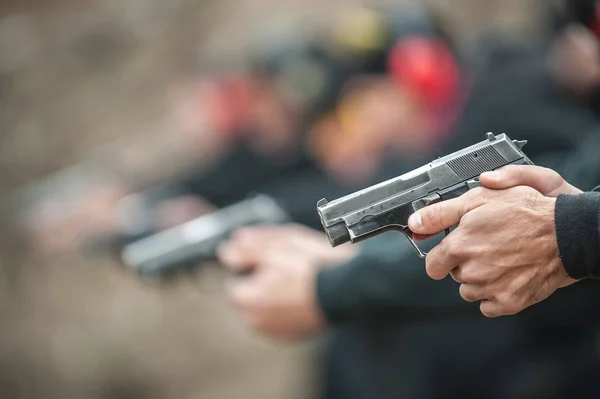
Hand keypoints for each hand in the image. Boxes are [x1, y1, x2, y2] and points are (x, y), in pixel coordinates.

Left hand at [217, 225, 357, 338]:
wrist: (347, 287)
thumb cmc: (310, 265)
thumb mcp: (275, 246)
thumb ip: (246, 250)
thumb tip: (226, 252)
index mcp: (246, 300)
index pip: (235, 283)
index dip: (252, 268)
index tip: (270, 261)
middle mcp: (256, 322)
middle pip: (250, 297)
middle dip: (262, 283)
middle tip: (286, 267)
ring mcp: (277, 332)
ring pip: (268, 308)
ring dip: (277, 295)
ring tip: (299, 279)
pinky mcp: (296, 335)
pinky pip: (284, 317)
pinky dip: (291, 306)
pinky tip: (306, 292)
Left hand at [408, 165, 581, 316]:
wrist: (565, 234)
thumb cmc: (524, 212)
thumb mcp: (478, 199)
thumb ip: (440, 214)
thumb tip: (414, 223)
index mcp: (459, 246)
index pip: (432, 264)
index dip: (442, 256)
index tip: (453, 250)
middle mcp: (471, 270)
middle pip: (454, 276)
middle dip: (464, 264)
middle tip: (486, 247)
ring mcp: (490, 289)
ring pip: (470, 291)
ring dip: (479, 279)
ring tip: (500, 259)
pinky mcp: (508, 302)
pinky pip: (488, 306)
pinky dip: (495, 294)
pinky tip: (508, 275)